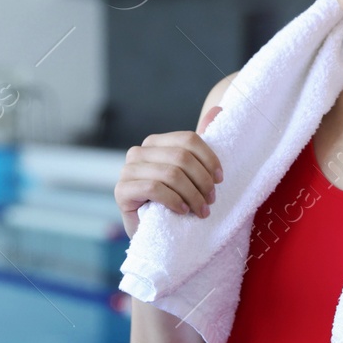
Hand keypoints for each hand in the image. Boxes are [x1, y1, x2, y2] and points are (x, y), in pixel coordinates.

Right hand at [115, 105, 224, 239]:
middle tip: (211, 200)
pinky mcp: (121, 190)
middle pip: (181, 157)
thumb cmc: (176, 201)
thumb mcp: (192, 173)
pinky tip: (182, 211)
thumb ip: (201, 145)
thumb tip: (218, 108)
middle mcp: (139, 152)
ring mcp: (127, 170)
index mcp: (156, 142)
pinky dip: (174, 200)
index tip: (220, 180)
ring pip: (170, 173)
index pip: (188, 139)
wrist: (154, 234)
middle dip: (202, 181)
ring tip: (201, 210)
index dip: (209, 159)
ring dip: (192, 195)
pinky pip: (154, 188)